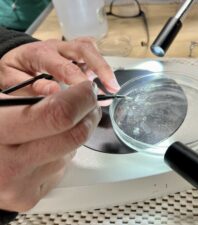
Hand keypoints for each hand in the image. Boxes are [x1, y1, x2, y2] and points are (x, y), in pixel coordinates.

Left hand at [0, 37, 119, 95]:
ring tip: (112, 88)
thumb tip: (56, 93)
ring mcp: (68, 48)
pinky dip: (100, 69)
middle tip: (113, 86)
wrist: (16, 57)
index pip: (64, 66)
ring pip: (92, 49)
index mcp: (40, 53)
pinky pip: (92, 55)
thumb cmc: (14, 70)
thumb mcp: (13, 80)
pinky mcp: (75, 53)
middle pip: (85, 49)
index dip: (79, 81)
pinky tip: (104, 85)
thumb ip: (33, 87)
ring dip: (104, 68)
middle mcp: (57, 47)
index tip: (89, 96)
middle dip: (102, 68)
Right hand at [0, 81, 100, 211]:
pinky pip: (59, 170)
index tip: (88, 89)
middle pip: (75, 136)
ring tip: (50, 129)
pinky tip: (40, 150)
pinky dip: (58, 156)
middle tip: (89, 104)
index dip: (82, 99)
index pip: (59, 115)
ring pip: (70, 153)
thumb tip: (72, 92)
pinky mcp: (27, 198)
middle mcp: (8, 164)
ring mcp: (19, 185)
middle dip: (90, 115)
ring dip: (70, 136)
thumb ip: (30, 96)